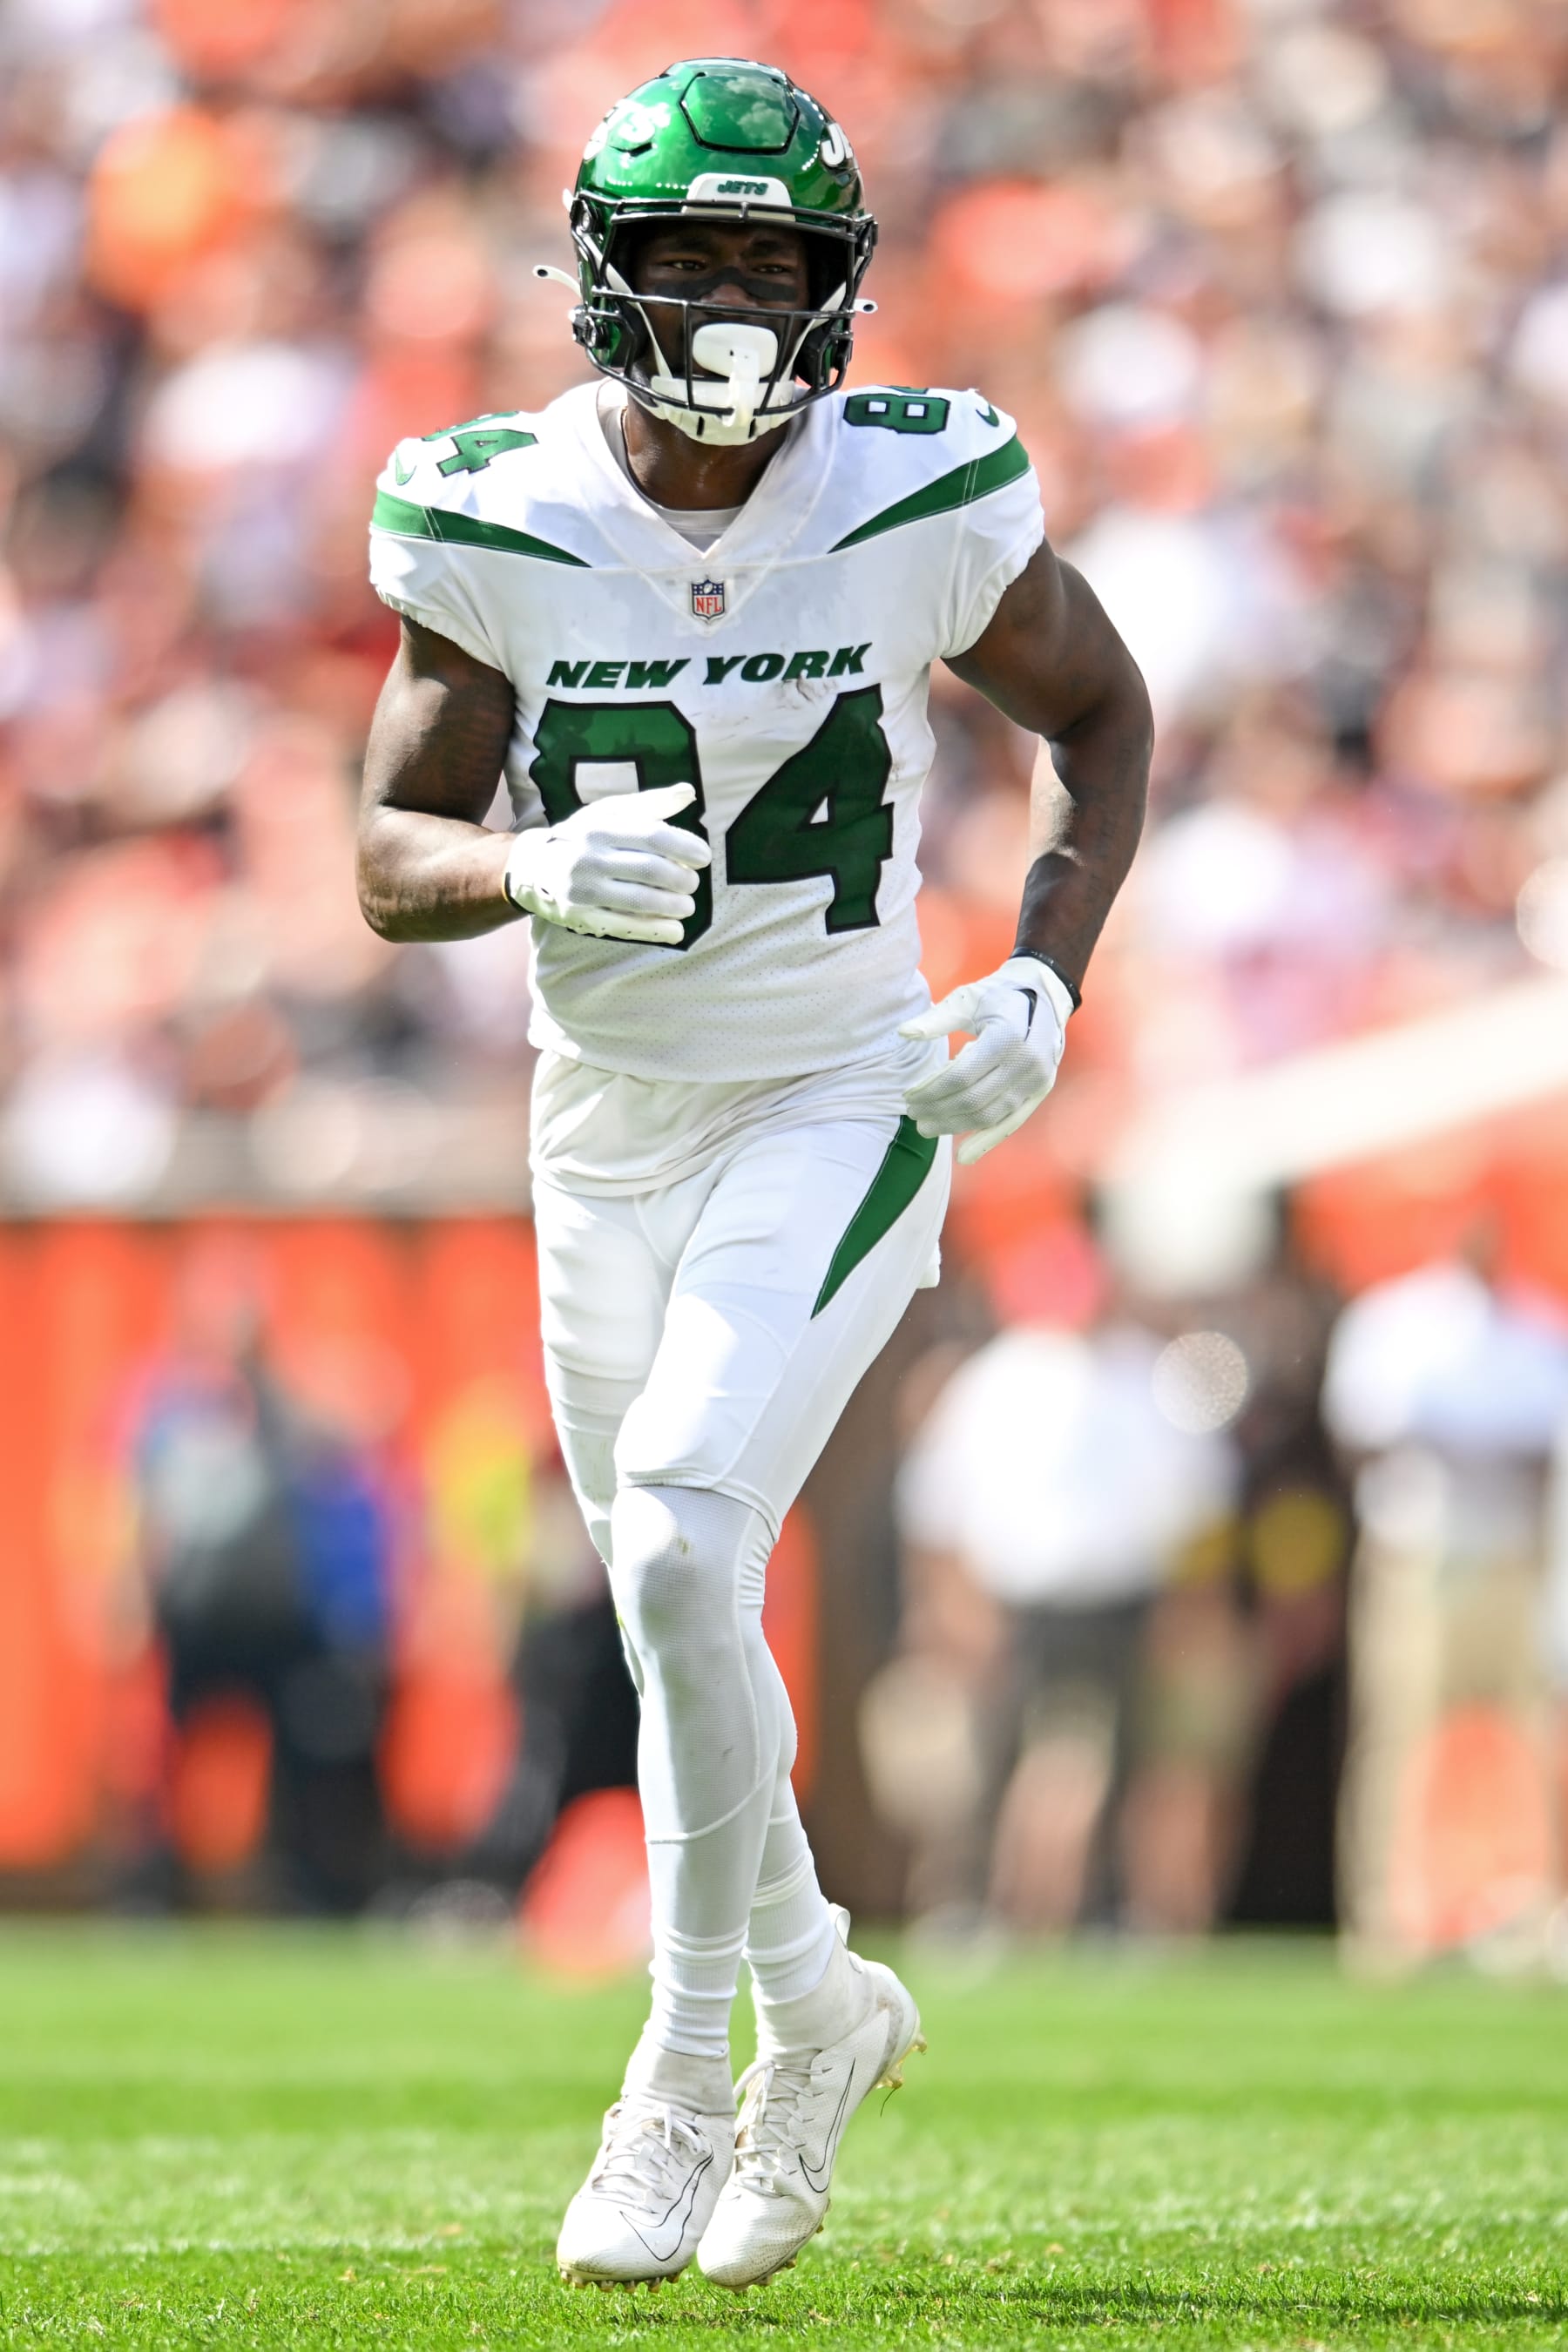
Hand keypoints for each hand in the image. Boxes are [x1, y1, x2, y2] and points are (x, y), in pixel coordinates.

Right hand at [504, 782, 709, 945]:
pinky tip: (676, 929)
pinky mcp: (581, 917)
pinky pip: (626, 926)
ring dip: (674, 906)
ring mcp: (584, 890)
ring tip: (687, 905)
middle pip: (651, 870)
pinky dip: (656, 929)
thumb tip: (688, 793)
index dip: (685, 847)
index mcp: (600, 827)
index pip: (653, 835)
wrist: (532, 867)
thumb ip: (649, 804)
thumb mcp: (609, 812)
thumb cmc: (582, 836)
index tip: (704, 857)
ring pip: (641, 901)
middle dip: (682, 879)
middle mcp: (590, 857)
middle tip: (692, 883)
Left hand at [899, 956, 1072, 1163]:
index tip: (907, 1094)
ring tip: (927, 1127)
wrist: (1045, 995)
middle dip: (937, 1110)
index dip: (930, 1090)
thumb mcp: (968, 998)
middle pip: (973, 1100)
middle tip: (912, 1114)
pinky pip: (1011, 1123)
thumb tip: (903, 1033)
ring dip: (955, 1126)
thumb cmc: (999, 995)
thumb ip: (937, 1019)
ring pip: (989, 1116)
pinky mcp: (1039, 1092)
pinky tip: (963, 1155)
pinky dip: (986, 1141)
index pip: (960, 1076)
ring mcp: (1037, 1081)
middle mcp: (1027, 1063)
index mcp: (1008, 1036)